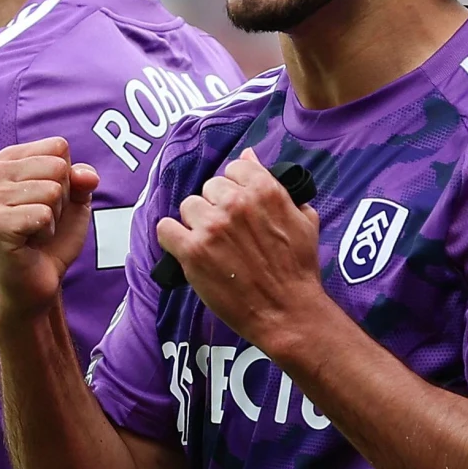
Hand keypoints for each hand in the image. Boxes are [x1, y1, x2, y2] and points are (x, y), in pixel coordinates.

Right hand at [0, 138, 99, 315]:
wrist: (37, 281)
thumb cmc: (52, 237)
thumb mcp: (75, 200)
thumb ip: (83, 178)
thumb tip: (86, 176)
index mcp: (6, 159)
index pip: (58, 147)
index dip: (66, 177)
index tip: (48, 200)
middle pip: (57, 166)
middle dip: (61, 198)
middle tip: (42, 219)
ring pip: (52, 190)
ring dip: (54, 217)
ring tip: (35, 231)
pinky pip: (44, 214)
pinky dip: (47, 231)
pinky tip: (31, 242)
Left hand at [155, 149, 327, 355]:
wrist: (288, 311)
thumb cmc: (298, 268)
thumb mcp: (302, 218)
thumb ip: (275, 185)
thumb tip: (250, 157)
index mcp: (264, 190)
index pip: (234, 168)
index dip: (235, 188)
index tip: (239, 208)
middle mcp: (235, 202)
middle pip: (209, 187)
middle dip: (217, 206)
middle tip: (228, 232)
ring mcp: (212, 226)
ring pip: (188, 206)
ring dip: (196, 223)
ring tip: (212, 245)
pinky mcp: (192, 251)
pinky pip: (165, 229)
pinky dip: (172, 238)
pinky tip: (186, 249)